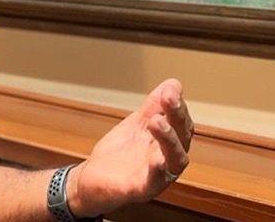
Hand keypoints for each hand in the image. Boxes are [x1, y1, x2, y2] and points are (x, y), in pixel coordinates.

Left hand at [66, 78, 192, 216]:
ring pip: (175, 160)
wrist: (92, 179)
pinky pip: (155, 182)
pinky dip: (157, 171)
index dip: (178, 106)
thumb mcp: (137, 124)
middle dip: (177, 117)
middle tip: (168, 99)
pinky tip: (156, 160)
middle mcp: (168, 159)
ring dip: (169, 140)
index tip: (171, 90)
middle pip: (182, 139)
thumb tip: (173, 83)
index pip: (181, 123)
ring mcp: (157, 176)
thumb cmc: (120, 154)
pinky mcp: (141, 190)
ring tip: (157, 122)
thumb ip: (154, 107)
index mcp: (168, 143)